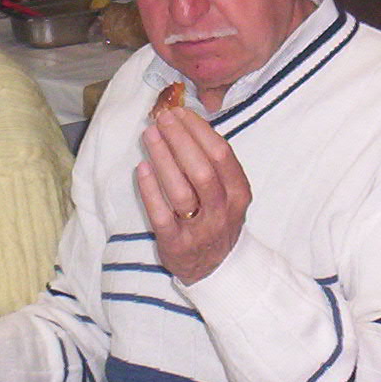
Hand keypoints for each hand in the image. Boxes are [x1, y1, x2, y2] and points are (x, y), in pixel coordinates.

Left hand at [136, 103, 250, 284]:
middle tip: (162, 119)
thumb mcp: (229, 194)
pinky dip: (150, 190)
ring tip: (149, 135)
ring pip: (181, 190)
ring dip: (163, 158)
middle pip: (201, 169)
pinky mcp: (175, 243)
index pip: (221, 154)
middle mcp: (222, 211)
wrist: (213, 268)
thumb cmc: (217, 220)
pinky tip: (141, 168)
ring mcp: (199, 229)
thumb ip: (213, 164)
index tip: (181, 112)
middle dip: (180, 139)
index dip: (199, 130)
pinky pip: (161, 214)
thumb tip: (186, 125)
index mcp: (238, 193)